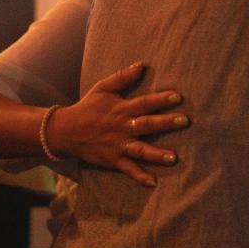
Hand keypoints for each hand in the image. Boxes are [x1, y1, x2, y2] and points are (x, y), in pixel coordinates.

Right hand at [46, 62, 188, 186]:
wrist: (65, 131)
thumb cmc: (87, 107)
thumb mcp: (102, 88)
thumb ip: (122, 77)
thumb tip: (141, 65)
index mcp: (121, 109)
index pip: (144, 102)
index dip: (161, 99)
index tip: (178, 96)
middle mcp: (122, 127)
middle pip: (146, 124)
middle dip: (165, 123)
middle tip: (184, 120)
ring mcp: (118, 145)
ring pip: (140, 149)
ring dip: (156, 154)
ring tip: (173, 157)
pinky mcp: (112, 160)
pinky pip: (127, 169)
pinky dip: (139, 176)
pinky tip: (153, 182)